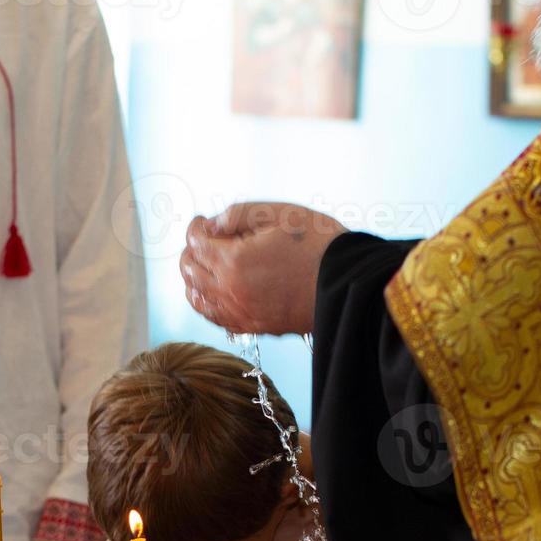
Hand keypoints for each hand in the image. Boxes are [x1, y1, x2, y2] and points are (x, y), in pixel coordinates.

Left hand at [179, 202, 346, 335]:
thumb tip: (210, 225)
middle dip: (192, 250)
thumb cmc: (320, 244)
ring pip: (198, 298)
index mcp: (234, 260)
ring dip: (194, 278)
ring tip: (205, 264)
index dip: (196, 226)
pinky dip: (207, 303)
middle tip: (204, 239)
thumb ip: (238, 215)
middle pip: (190, 270)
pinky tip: (214, 292)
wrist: (350, 283)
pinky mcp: (255, 326)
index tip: (203, 220)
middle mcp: (231, 291)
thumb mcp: (280, 213)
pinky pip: (216, 319)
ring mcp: (242, 313)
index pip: (196, 242)